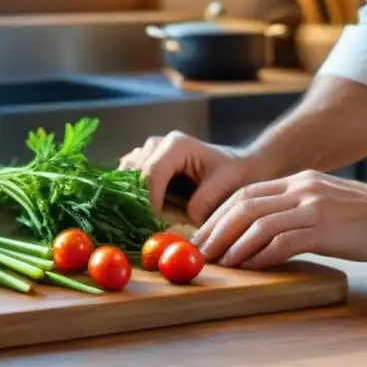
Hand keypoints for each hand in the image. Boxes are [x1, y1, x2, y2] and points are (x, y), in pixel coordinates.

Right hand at [119, 131, 273, 224]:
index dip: (150, 202)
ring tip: (157, 213)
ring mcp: (146, 151)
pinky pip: (127, 179)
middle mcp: (156, 144)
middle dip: (143, 202)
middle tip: (160, 221)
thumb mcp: (225, 188)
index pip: (150, 174)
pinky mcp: (142, 162)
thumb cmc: (234, 175)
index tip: (159, 223)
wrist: (239, 166)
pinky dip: (135, 195)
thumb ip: (202, 203)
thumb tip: (180, 218)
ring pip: (127, 178)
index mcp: (175, 145)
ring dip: (138, 198)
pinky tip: (151, 207)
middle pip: (134, 177)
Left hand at [190, 170, 366, 268]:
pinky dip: (260, 255)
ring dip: (234, 244)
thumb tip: (257, 232)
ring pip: (258, 222)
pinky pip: (282, 241)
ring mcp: (312, 207)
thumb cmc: (362, 217)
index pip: (245, 193)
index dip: (219, 215)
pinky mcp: (324, 228)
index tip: (204, 235)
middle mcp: (300, 189)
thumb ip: (291, 208)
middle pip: (244, 205)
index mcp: (296, 181)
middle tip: (202, 250)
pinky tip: (250, 266)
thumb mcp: (320, 201)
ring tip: (221, 262)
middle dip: (218, 229)